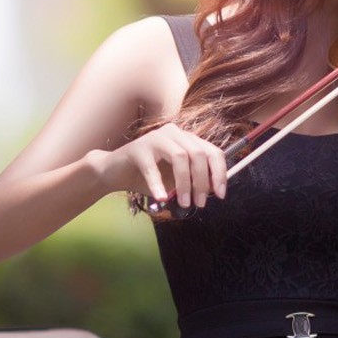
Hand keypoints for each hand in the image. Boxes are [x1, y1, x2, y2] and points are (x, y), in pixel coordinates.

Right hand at [100, 123, 228, 209]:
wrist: (116, 172)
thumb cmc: (149, 177)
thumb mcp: (176, 181)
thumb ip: (194, 182)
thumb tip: (213, 190)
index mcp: (187, 139)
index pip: (213, 151)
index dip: (219, 173)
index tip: (220, 194)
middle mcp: (174, 134)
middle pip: (198, 154)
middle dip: (202, 182)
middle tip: (200, 203)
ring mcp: (155, 138)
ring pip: (180, 157)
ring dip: (185, 183)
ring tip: (184, 203)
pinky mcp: (138, 148)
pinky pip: (152, 167)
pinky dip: (158, 185)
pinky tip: (161, 198)